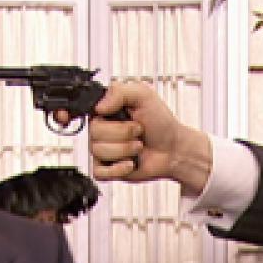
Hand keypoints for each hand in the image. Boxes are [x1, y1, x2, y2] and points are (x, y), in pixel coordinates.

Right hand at [88, 81, 213, 195]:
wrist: (174, 151)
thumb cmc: (162, 124)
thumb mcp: (144, 95)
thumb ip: (119, 91)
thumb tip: (99, 106)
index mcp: (108, 109)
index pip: (89, 111)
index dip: (101, 115)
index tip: (118, 115)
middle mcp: (103, 129)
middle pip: (94, 132)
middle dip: (123, 133)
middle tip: (138, 131)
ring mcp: (104, 150)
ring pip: (98, 151)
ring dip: (125, 150)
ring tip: (137, 146)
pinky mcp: (107, 169)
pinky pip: (99, 171)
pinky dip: (118, 168)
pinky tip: (130, 162)